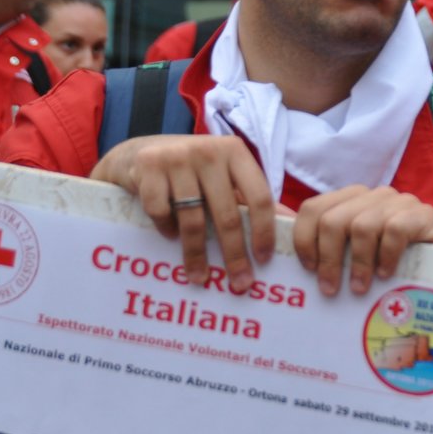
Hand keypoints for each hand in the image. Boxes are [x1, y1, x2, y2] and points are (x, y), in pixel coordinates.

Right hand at [91, 134, 274, 290]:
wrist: (141, 153)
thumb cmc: (192, 171)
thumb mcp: (224, 176)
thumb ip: (251, 197)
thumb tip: (291, 223)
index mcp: (235, 152)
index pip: (259, 197)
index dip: (263, 231)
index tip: (264, 260)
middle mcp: (209, 150)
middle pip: (227, 215)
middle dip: (234, 255)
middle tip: (239, 283)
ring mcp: (177, 157)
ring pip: (193, 219)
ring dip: (196, 254)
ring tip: (199, 276)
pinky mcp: (149, 166)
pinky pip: (162, 212)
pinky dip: (166, 229)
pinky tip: (169, 235)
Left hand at [292, 186, 432, 295]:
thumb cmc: (389, 265)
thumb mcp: (352, 253)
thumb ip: (321, 244)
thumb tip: (273, 234)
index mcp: (351, 199)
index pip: (314, 208)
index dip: (304, 240)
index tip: (306, 270)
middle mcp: (374, 195)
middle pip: (334, 219)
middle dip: (328, 258)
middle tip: (330, 288)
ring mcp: (401, 202)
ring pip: (363, 225)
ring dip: (358, 263)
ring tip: (358, 287)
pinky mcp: (425, 215)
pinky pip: (396, 230)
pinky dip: (386, 256)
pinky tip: (386, 275)